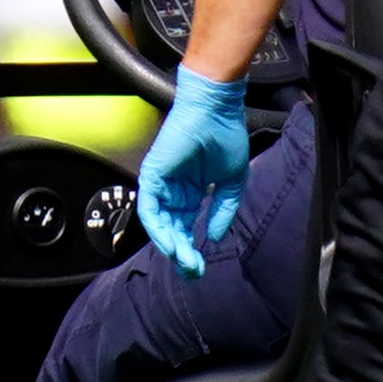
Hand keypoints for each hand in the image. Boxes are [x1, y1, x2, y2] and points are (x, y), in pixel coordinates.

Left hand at [135, 66, 250, 275]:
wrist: (217, 110)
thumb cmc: (225, 136)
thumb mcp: (232, 182)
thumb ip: (224, 210)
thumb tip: (216, 237)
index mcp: (191, 192)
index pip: (185, 226)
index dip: (192, 248)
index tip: (201, 267)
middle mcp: (173, 190)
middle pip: (171, 229)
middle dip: (181, 253)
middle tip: (192, 271)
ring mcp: (161, 183)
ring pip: (159, 224)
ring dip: (170, 245)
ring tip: (184, 261)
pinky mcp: (153, 175)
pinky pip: (150, 208)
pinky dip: (158, 229)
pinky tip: (171, 244)